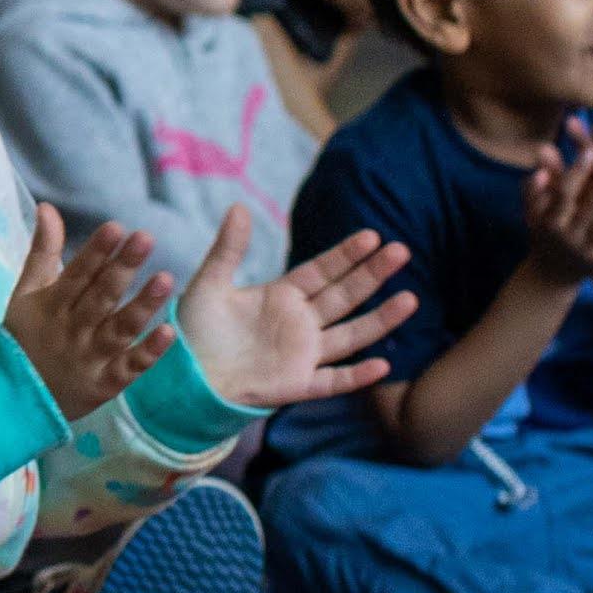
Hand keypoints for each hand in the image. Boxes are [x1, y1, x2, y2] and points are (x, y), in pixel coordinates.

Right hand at [5, 214, 171, 420]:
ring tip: (166, 279)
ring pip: (119, 330)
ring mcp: (91, 358)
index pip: (77, 273)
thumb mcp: (27, 292)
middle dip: (123, 268)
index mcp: (53, 304)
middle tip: (146, 238)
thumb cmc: (25, 336)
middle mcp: (73, 329)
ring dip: (142, 306)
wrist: (15, 398)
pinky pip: (130, 367)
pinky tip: (169, 333)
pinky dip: (148, 353)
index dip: (96, 251)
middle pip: (101, 297)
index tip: (116, 227)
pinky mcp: (106, 383)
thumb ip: (42, 251)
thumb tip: (48, 207)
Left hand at [175, 215, 417, 411]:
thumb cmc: (195, 330)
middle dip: (372, 275)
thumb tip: (238, 207)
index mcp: (282, 296)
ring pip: (350, 335)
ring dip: (379, 319)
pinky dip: (357, 376)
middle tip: (401, 251)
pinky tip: (382, 365)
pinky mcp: (297, 385)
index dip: (346, 255)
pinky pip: (333, 381)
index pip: (322, 271)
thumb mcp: (209, 285)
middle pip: (344, 296)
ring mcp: (303, 354)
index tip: (371, 236)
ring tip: (410, 299)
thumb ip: (227, 250)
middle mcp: (300, 323)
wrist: (182, 375)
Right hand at [517, 121, 592, 285]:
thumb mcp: (533, 211)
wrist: (551, 275)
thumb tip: (542, 156)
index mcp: (548, 219)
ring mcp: (586, 250)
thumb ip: (536, 185)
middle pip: (592, 205)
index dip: (578, 171)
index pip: (564, 192)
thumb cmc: (544, 232)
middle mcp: (567, 236)